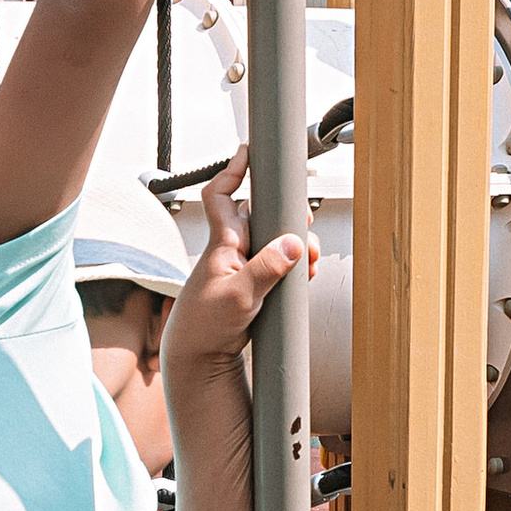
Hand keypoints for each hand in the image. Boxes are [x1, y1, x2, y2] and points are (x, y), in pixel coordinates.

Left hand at [163, 155, 310, 375]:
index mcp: (222, 244)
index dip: (233, 171)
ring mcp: (245, 268)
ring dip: (298, 247)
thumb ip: (268, 268)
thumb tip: (295, 242)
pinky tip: (304, 276)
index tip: (248, 151)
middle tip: (305, 223)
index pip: (220, 196)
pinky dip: (296, 268)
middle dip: (288, 218)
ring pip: (277, 242)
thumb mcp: (239, 295)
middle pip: (263, 216)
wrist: (200, 360)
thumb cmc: (204, 327)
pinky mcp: (256, 286)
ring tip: (309, 262)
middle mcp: (233, 250)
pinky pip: (280, 266)